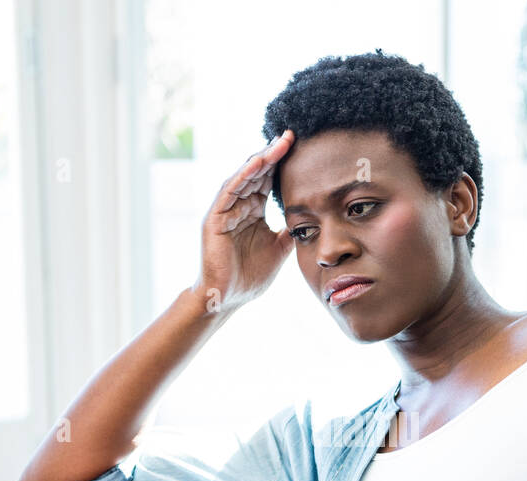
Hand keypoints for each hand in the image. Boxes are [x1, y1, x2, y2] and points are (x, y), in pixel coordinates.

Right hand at [191, 129, 296, 315]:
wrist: (227, 298)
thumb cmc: (249, 277)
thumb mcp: (279, 250)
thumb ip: (290, 232)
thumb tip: (311, 219)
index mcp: (253, 213)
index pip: (268, 182)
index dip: (282, 165)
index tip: (301, 148)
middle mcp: (238, 207)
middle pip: (257, 174)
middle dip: (273, 154)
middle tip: (291, 135)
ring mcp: (225, 211)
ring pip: (244, 177)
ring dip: (261, 159)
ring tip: (278, 143)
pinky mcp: (215, 219)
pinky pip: (229, 192)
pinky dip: (243, 176)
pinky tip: (258, 162)